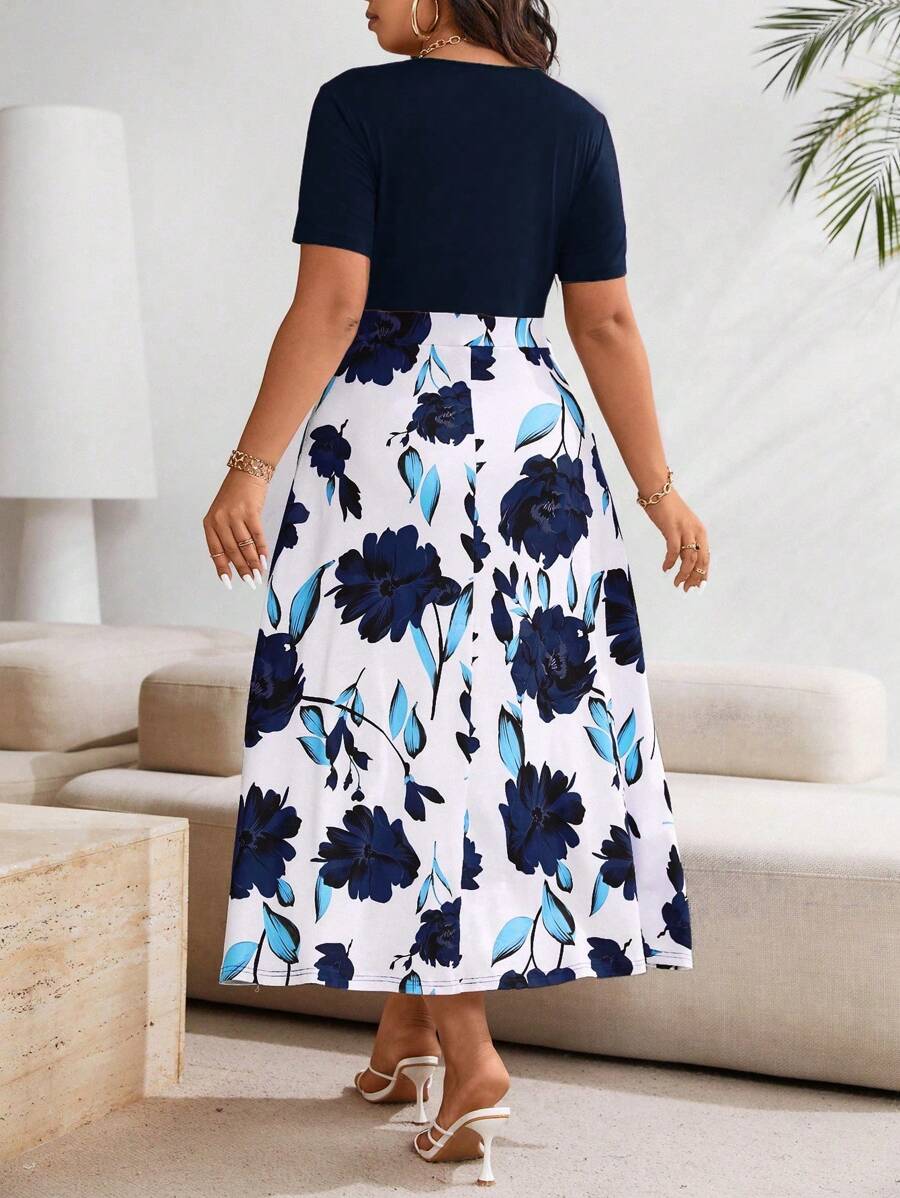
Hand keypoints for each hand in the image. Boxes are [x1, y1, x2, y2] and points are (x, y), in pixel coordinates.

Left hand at [203, 469, 270, 589]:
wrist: (247, 472)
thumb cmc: (235, 495)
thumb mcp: (222, 514)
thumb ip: (225, 536)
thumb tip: (233, 561)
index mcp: (209, 523)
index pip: (215, 551)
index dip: (222, 568)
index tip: (229, 582)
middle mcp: (219, 520)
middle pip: (232, 551)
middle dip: (242, 569)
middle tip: (250, 582)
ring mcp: (235, 515)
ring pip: (245, 546)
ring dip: (253, 563)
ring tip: (258, 574)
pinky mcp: (250, 512)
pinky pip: (257, 536)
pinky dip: (262, 550)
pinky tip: (264, 560)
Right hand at [641, 489, 709, 591]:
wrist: (658, 491)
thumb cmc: (667, 508)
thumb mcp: (681, 527)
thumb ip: (684, 542)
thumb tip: (682, 561)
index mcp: (700, 532)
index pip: (706, 557)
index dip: (703, 573)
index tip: (698, 586)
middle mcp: (696, 532)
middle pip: (701, 560)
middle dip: (696, 577)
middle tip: (687, 589)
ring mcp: (685, 530)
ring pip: (690, 558)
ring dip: (684, 574)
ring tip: (677, 583)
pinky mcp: (672, 529)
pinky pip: (674, 550)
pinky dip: (670, 562)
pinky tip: (666, 568)